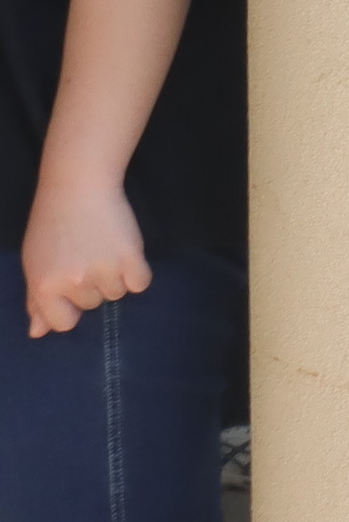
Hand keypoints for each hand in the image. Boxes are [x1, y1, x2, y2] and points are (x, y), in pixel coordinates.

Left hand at [23, 178, 147, 338]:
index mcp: (44, 286)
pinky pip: (140, 283)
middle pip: (93, 305)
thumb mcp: (35, 263)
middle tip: (86, 255)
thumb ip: (37, 301)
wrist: (77, 188)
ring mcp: (103, 270)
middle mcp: (73, 282)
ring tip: (104, 249)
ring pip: (118, 293)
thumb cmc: (52, 225)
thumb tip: (38, 333)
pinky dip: (136, 272)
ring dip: (115, 276)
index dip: (69, 306)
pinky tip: (124, 252)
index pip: (63, 323)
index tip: (69, 285)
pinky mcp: (130, 257)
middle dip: (92, 285)